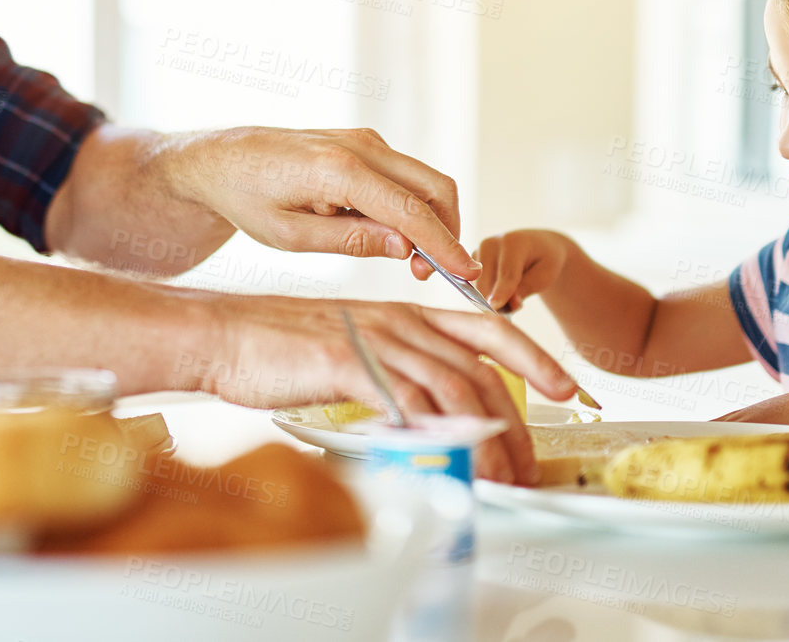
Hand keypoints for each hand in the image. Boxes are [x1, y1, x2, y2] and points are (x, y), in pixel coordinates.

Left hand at [166, 126, 475, 279]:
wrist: (218, 161)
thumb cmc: (246, 199)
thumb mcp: (290, 236)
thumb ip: (351, 241)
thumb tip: (406, 248)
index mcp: (339, 170)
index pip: (410, 210)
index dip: (444, 245)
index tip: (466, 275)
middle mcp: (360, 146)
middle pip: (434, 187)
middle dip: (447, 232)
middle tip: (435, 274)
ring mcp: (363, 140)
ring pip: (424, 180)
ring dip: (431, 220)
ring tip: (412, 263)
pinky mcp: (362, 143)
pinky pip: (404, 175)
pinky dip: (413, 205)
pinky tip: (394, 237)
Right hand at [196, 294, 578, 484]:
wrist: (222, 333)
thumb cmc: (276, 346)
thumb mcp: (349, 350)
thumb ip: (392, 373)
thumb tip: (425, 415)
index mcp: (404, 313)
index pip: (487, 330)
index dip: (534, 358)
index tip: (566, 387)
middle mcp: (399, 320)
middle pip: (481, 365)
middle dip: (519, 416)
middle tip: (532, 460)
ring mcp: (375, 338)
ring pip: (452, 388)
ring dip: (484, 437)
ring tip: (499, 476)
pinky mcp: (348, 361)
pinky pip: (405, 399)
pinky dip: (433, 430)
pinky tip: (446, 456)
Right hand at [474, 229, 579, 311]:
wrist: (536, 246)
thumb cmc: (544, 261)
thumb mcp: (545, 275)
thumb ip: (527, 288)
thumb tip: (510, 304)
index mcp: (513, 242)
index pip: (507, 273)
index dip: (501, 292)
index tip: (494, 307)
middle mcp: (490, 243)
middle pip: (487, 283)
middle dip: (499, 302)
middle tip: (518, 304)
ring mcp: (478, 251)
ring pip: (478, 288)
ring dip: (492, 299)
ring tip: (513, 293)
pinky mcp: (471, 262)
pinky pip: (474, 287)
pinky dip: (487, 294)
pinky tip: (501, 288)